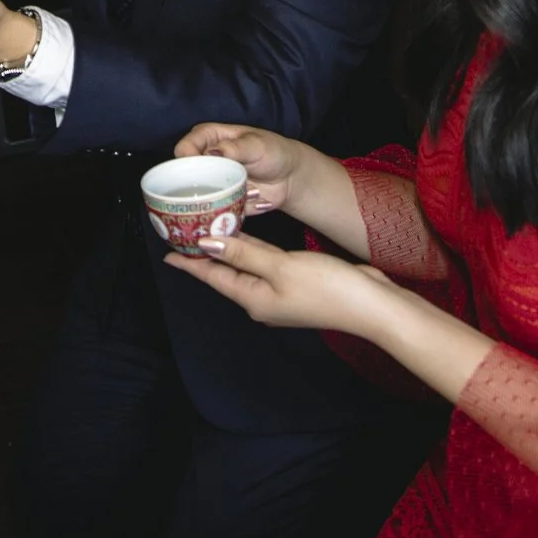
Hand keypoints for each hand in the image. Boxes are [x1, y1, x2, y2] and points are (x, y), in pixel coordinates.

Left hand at [165, 232, 413, 335]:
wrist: (370, 306)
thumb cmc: (326, 288)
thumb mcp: (279, 266)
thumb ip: (243, 252)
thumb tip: (206, 244)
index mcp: (253, 299)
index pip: (213, 278)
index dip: (190, 265)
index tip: (168, 254)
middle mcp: (262, 300)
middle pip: (226, 274)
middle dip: (205, 256)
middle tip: (184, 235)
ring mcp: (280, 294)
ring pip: (245, 268)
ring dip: (228, 251)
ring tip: (209, 232)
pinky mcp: (296, 285)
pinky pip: (265, 265)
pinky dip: (252, 251)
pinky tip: (248, 237)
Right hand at [173, 123, 316, 218]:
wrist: (290, 176)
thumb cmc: (273, 151)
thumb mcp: (256, 145)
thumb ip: (235, 148)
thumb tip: (214, 152)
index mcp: (207, 138)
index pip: (184, 149)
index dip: (186, 160)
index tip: (200, 171)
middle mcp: (204, 162)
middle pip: (186, 177)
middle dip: (204, 186)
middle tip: (226, 186)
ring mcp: (212, 184)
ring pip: (201, 198)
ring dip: (225, 198)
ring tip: (251, 190)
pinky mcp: (222, 202)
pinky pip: (219, 211)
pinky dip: (236, 208)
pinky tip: (256, 198)